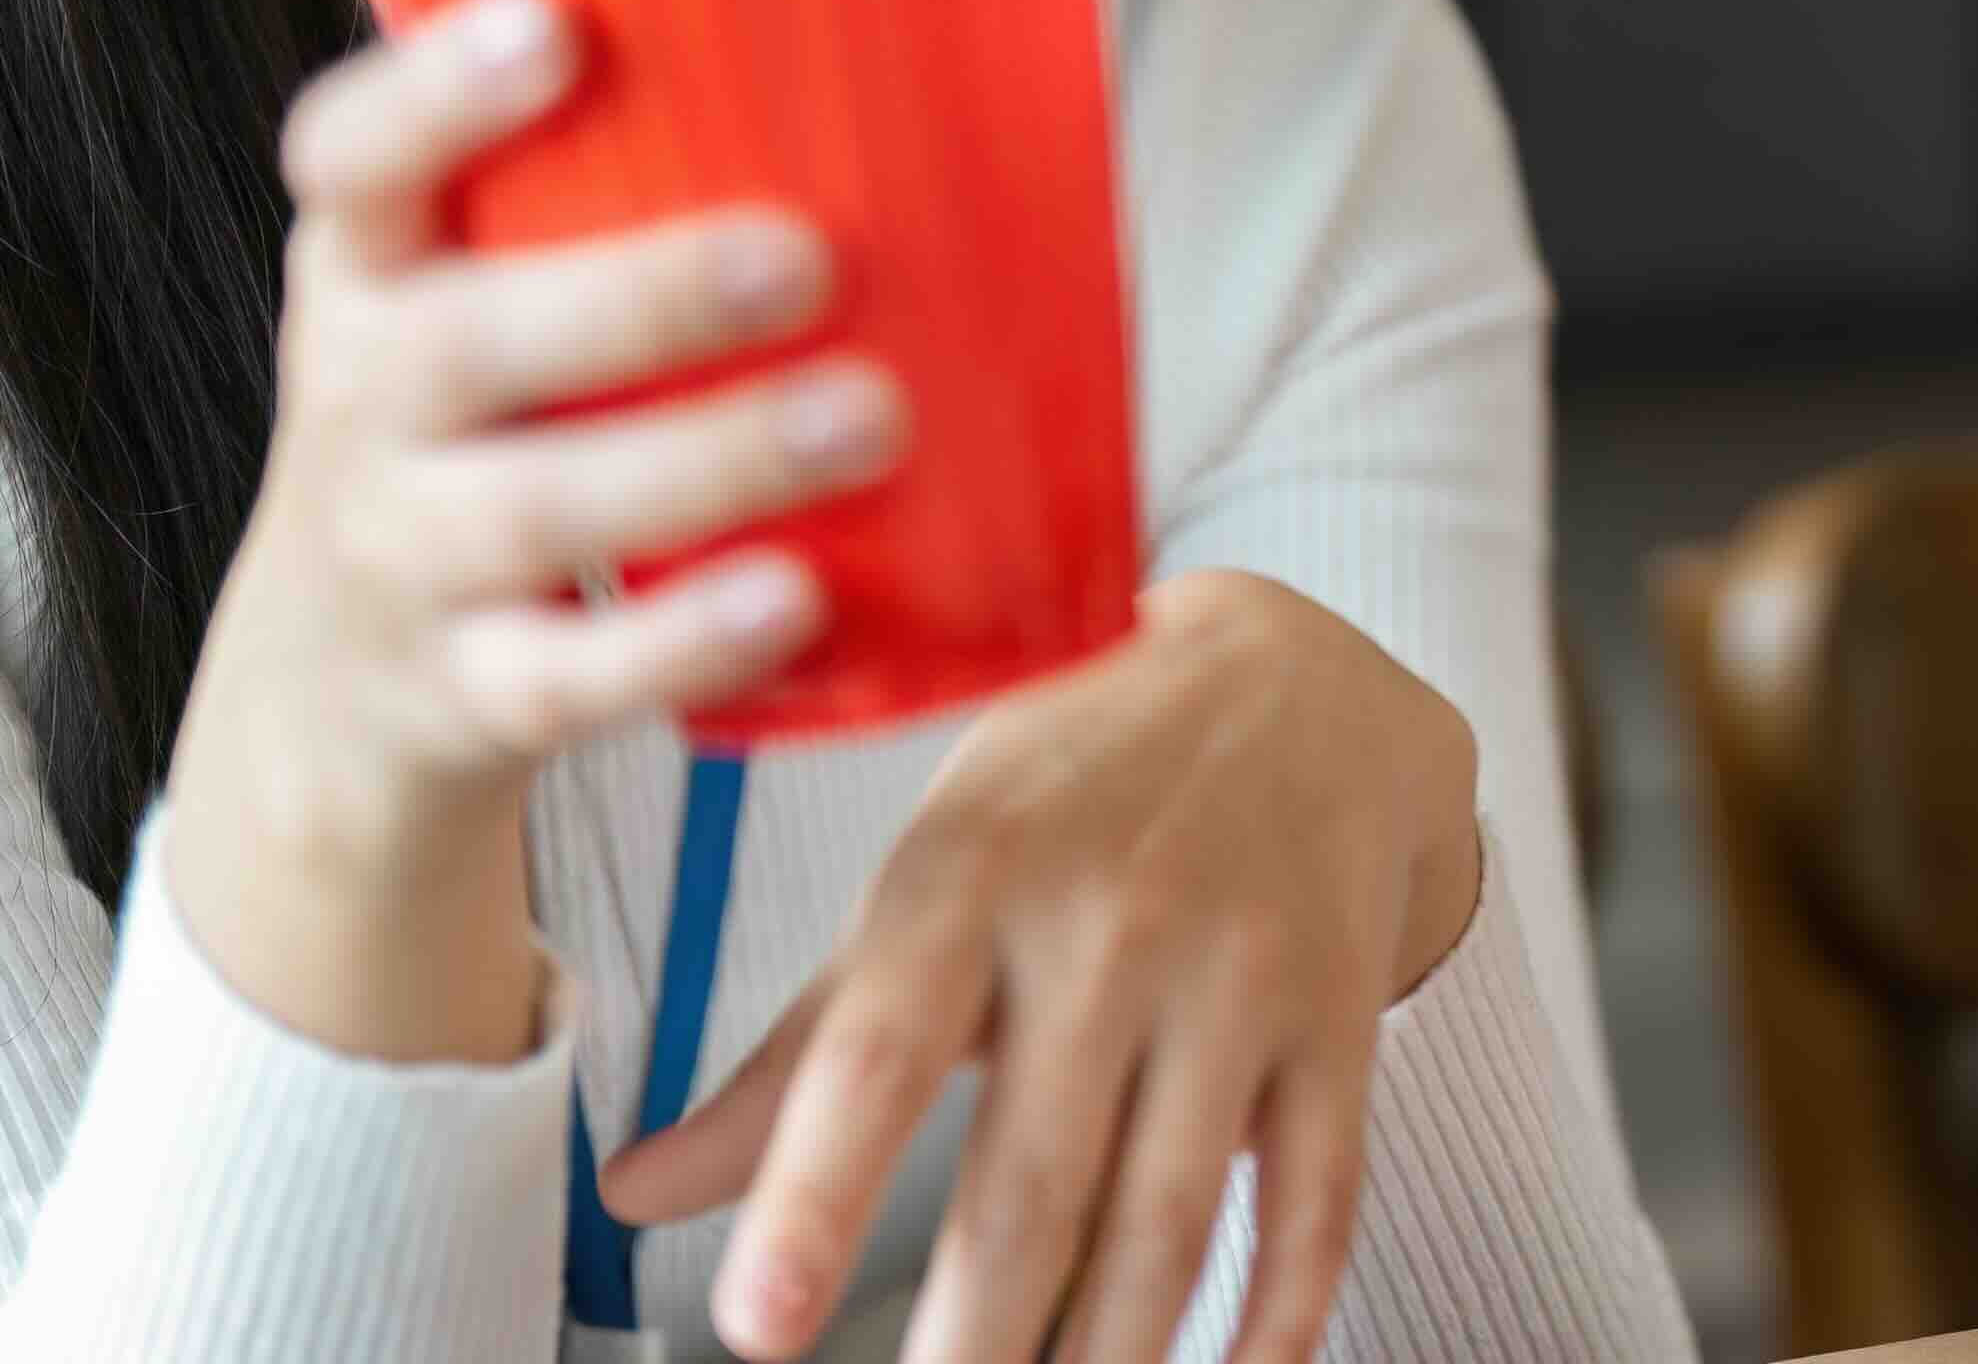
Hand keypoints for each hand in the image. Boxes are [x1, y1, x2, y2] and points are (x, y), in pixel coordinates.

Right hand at [158, 0, 910, 1060]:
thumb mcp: (464, 298)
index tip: (555, 22)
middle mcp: (359, 405)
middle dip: (641, 295)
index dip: (435, 91)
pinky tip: (798, 596)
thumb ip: (594, 194)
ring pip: (540, 508)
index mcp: (365, 272)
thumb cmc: (463, 433)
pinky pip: (568, 677)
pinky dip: (684, 641)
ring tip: (870, 416)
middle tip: (806, 256)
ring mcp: (401, 560)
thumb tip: (893, 52)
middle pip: (468, 339)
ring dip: (710, 459)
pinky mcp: (462, 699)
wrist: (324, 702)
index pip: (350, 159)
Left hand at [602, 568, 1487, 1363]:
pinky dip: (1274, 1315)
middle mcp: (1111, 921)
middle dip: (972, 1336)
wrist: (1303, 681)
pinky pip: (1313, 1199)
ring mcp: (1239, 974)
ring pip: (1171, 1217)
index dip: (813, 1196)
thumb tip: (636, 1192)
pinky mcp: (1340, 1019)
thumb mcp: (923, 877)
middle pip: (1033, 1178)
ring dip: (1108, 1355)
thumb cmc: (1076, 788)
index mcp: (970, 873)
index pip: (875, 1052)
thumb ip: (792, 1052)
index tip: (761, 1326)